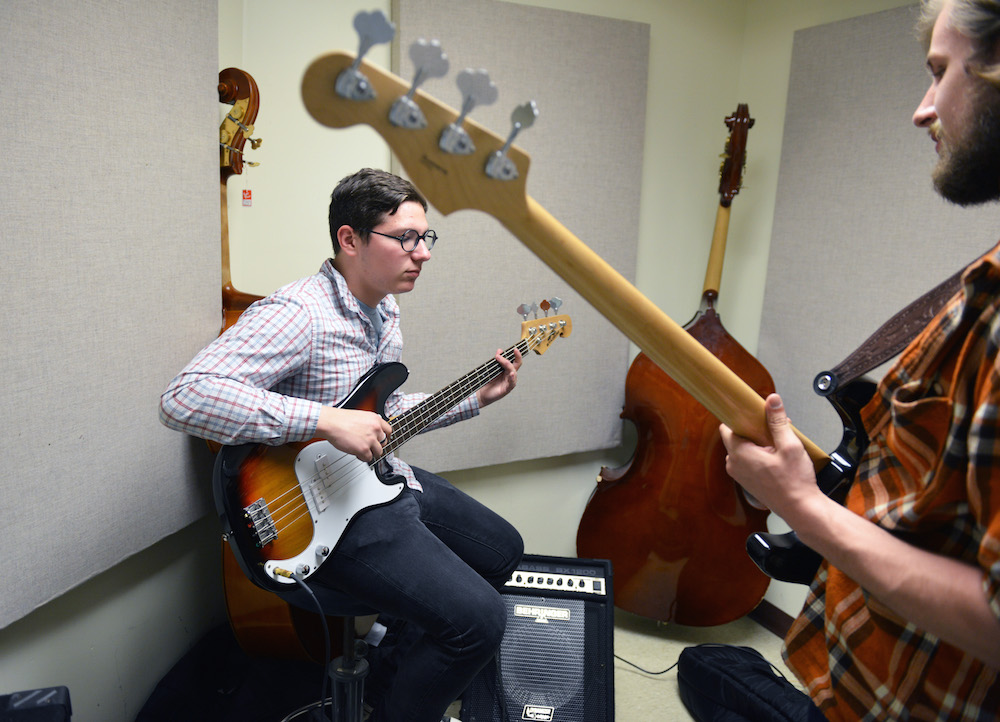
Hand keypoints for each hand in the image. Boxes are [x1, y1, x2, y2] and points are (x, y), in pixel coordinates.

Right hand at [315, 406, 391, 461]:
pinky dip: (362, 457)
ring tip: (361, 449)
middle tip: (368, 446)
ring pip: (378, 452)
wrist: (331, 423)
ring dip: (370, 452)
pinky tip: (356, 452)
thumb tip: (373, 431)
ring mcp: (370, 440)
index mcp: (375, 419)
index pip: (388, 430)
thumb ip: (370, 424)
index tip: (382, 440)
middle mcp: (375, 429)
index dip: (385, 437)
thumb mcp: (361, 416)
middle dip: (376, 445)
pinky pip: (368, 458)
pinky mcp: (364, 449)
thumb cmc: (341, 419)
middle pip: (384, 442)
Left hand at [477, 348, 521, 406]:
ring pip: (513, 372)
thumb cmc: (488, 382)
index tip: (514, 348)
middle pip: (517, 365)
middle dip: (517, 357)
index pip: (514, 361)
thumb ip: (496, 360)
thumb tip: (500, 350)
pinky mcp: (506, 389)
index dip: (516, 355)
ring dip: (509, 365)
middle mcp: (510, 375)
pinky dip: (512, 378)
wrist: (482, 394)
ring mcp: (509, 382)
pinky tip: (512, 374)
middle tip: (514, 350)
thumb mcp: (491, 369)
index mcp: (507, 370)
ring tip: (503, 361)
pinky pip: (511, 383)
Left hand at [718, 393, 819, 518]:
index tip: (749, 412)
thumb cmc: (795, 482)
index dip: (738, 417)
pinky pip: (747, 459)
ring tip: (778, 443)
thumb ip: (778, 421)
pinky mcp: (746, 480)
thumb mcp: (790, 445)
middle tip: (772, 428)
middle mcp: (734, 465)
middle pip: (736, 436)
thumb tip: (772, 401)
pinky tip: (776, 454)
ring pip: (742, 447)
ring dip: (757, 441)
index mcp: (740, 454)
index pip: (726, 426)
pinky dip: (758, 453)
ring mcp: (739, 474)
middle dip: (753, 429)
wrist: (800, 508)